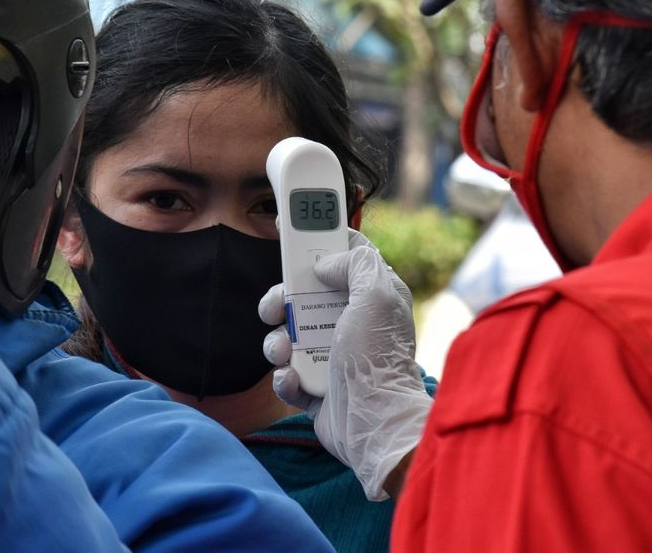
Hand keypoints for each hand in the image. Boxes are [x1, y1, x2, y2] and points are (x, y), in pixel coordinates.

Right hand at [260, 230, 432, 500]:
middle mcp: (351, 322)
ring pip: (288, 335)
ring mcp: (332, 356)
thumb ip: (355, 264)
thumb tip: (325, 264)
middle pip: (304, 294)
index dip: (315, 239)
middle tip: (274, 307)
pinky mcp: (317, 388)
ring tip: (285, 353)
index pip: (343, 255)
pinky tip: (294, 380)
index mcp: (371, 296)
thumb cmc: (377, 358)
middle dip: (282, 298)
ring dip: (277, 342)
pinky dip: (285, 377)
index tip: (285, 228)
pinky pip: (287, 375)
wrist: (374, 424)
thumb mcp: (376, 296)